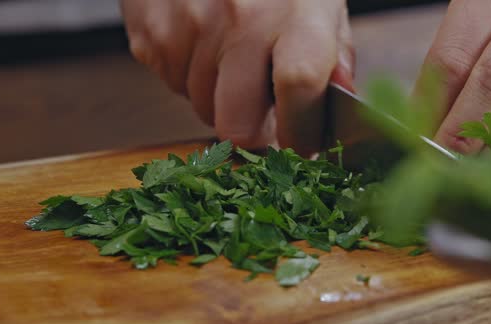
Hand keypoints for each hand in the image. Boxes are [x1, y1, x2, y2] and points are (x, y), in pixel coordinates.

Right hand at [121, 0, 354, 153]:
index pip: (300, 88)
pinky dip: (188, 74)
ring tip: (228, 55)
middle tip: (258, 111)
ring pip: (200, 107)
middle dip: (249, 131)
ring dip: (217, 96)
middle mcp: (239, 19)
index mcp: (295, 11)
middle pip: (236, 125)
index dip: (300, 131)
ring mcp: (187, 27)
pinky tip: (202, 41)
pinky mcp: (148, 32)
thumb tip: (342, 101)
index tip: (302, 144)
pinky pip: (171, 82)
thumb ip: (334, 53)